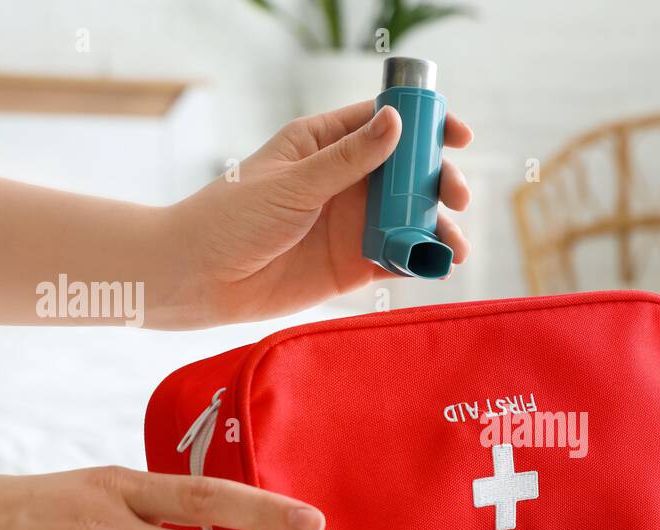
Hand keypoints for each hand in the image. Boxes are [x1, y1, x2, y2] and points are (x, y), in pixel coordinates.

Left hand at [169, 101, 473, 327]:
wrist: (201, 277)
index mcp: (325, 145)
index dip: (426, 128)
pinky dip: (422, 262)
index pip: (385, 125)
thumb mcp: (294, 182)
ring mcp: (353, 224)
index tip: (458, 137)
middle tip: (456, 198)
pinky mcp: (354, 265)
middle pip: (408, 175)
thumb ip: (348, 159)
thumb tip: (396, 122)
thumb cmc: (232, 217)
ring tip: (454, 249)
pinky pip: (399, 259)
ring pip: (411, 220)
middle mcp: (346, 182)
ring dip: (438, 230)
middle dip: (439, 184)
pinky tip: (436, 266)